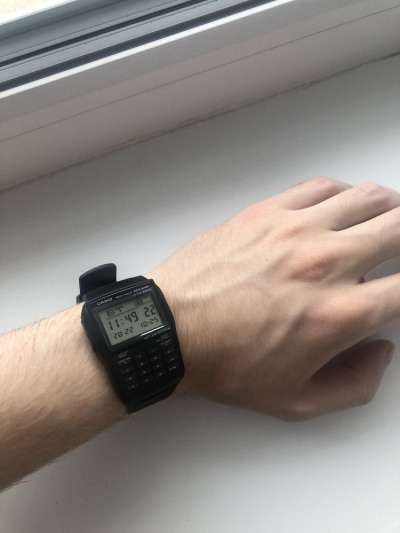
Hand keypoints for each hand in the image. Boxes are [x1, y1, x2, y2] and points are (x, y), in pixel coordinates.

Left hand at [148, 177, 398, 419]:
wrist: (170, 330)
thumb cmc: (227, 366)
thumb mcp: (297, 402)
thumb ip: (356, 384)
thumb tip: (381, 350)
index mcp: (341, 314)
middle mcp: (328, 264)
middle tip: (399, 250)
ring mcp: (296, 230)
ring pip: (369, 198)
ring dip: (387, 210)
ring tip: (383, 224)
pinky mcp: (267, 212)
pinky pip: (322, 187)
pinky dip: (343, 194)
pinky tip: (339, 210)